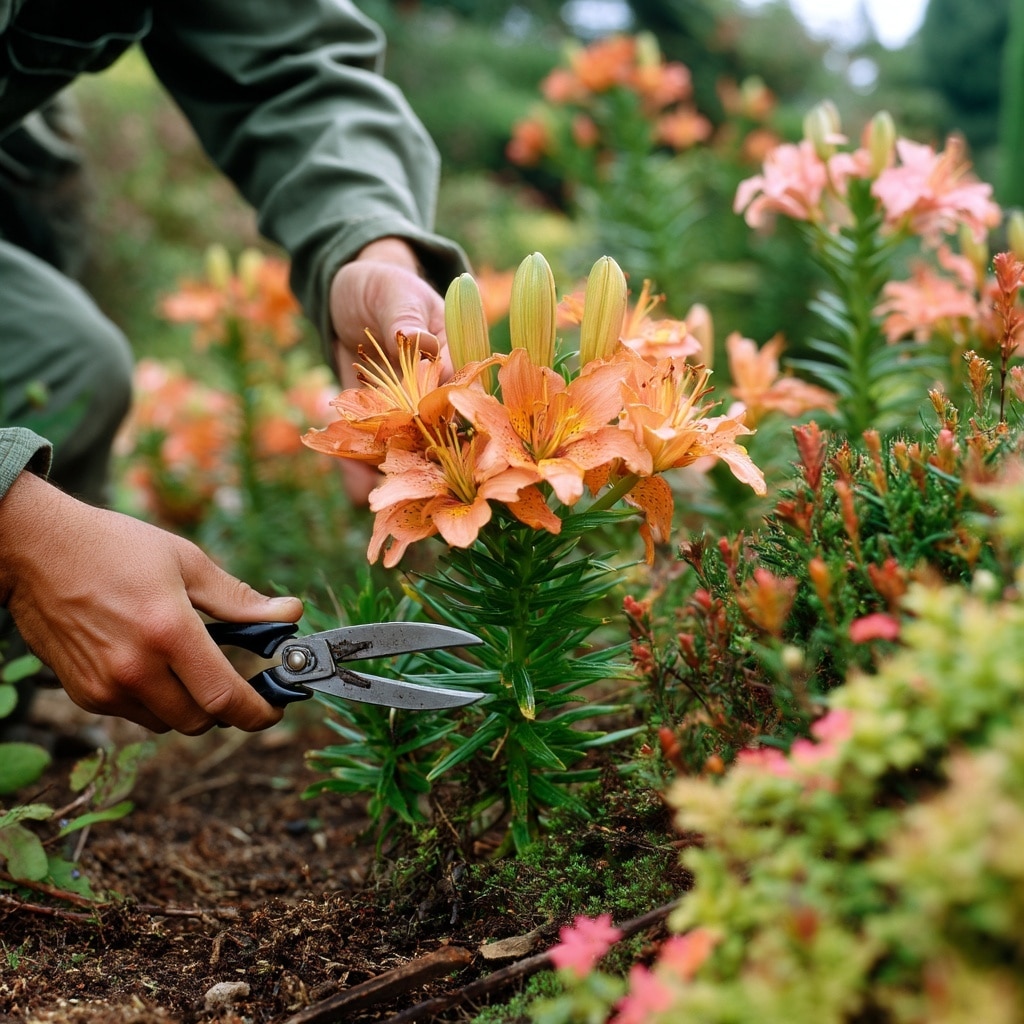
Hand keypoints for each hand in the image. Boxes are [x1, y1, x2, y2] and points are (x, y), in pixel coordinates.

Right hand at [0, 472, 302, 733]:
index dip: (258, 713)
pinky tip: (152, 663)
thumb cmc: (115, 548)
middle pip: (200, 721)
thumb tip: (290, 614)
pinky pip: (136, 714)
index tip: (274, 710)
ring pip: (168, 723)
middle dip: (226, 707)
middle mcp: (136, 668)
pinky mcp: (84, 694)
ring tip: (188, 663)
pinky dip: (156, 700)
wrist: (36, 550)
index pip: (225, 698)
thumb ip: (239, 599)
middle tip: (234, 679)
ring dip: (190, 705)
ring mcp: (106, 686)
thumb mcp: (186, 562)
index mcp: (168, 632)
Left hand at [328, 237, 450, 502]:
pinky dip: (359, 470)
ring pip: (401, 451)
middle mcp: (432, 397)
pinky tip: (356, 490)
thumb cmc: (385, 286)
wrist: (348, 292)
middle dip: (427, 464)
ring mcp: (400, 413)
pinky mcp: (368, 422)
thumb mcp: (396, 294)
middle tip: (417, 492)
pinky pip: (366, 450)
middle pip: (435, 437)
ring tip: (380, 502)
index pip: (463, 398)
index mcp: (454, 364)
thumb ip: (406, 318)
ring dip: (392, 477)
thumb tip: (417, 338)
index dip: (461, 425)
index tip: (453, 449)